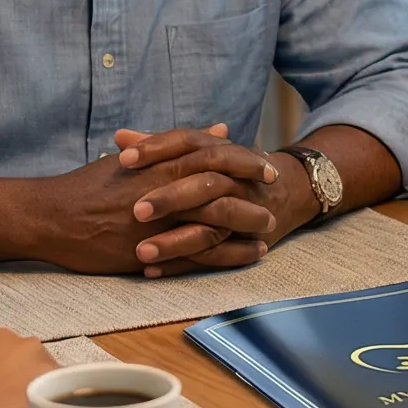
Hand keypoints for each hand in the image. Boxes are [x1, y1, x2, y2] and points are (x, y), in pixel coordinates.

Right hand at [22, 124, 280, 276]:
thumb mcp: (135, 159)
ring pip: (213, 223)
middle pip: (221, 188)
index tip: (266, 165)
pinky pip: (196, 255)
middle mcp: (162, 192)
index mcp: (158, 166)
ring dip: (245, 225)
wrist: (50, 217)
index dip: (244, 161)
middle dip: (252, 193)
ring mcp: (157, 223)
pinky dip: (226, 255)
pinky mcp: (149, 251)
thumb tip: (219, 129)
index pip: (213, 157)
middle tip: (277, 196)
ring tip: (268, 229)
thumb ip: (178, 145)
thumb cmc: (90, 185)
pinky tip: (246, 255)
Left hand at [114, 124, 309, 274]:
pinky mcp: (246, 241)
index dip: (157, 148)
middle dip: (170, 197)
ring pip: (211, 225)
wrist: (288, 191)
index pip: (188, 142)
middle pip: (204, 183)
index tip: (124, 158)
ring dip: (175, 240)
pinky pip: (215, 256)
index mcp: (219, 152)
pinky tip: (151, 270)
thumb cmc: (231, 170)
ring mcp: (244, 211)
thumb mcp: (200, 153)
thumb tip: (120, 137)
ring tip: (141, 251)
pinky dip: (183, 264)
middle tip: (136, 211)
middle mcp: (235, 178)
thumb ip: (159, 147)